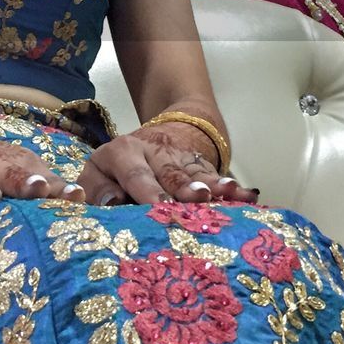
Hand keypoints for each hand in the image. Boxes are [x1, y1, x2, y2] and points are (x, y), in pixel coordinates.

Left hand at [77, 123, 258, 205]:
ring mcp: (180, 157)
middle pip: (170, 171)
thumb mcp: (96, 174)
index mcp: (121, 153)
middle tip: (199, 198)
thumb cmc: (114, 171)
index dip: (148, 189)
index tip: (161, 204)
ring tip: (229, 193)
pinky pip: (216, 176)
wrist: (148, 139)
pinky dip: (232, 187)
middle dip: (185, 186)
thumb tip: (102, 200)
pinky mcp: (200, 164)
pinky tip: (248, 195)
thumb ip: (94, 188)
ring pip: (197, 172)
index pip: (135, 173)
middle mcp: (153, 151)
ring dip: (213, 183)